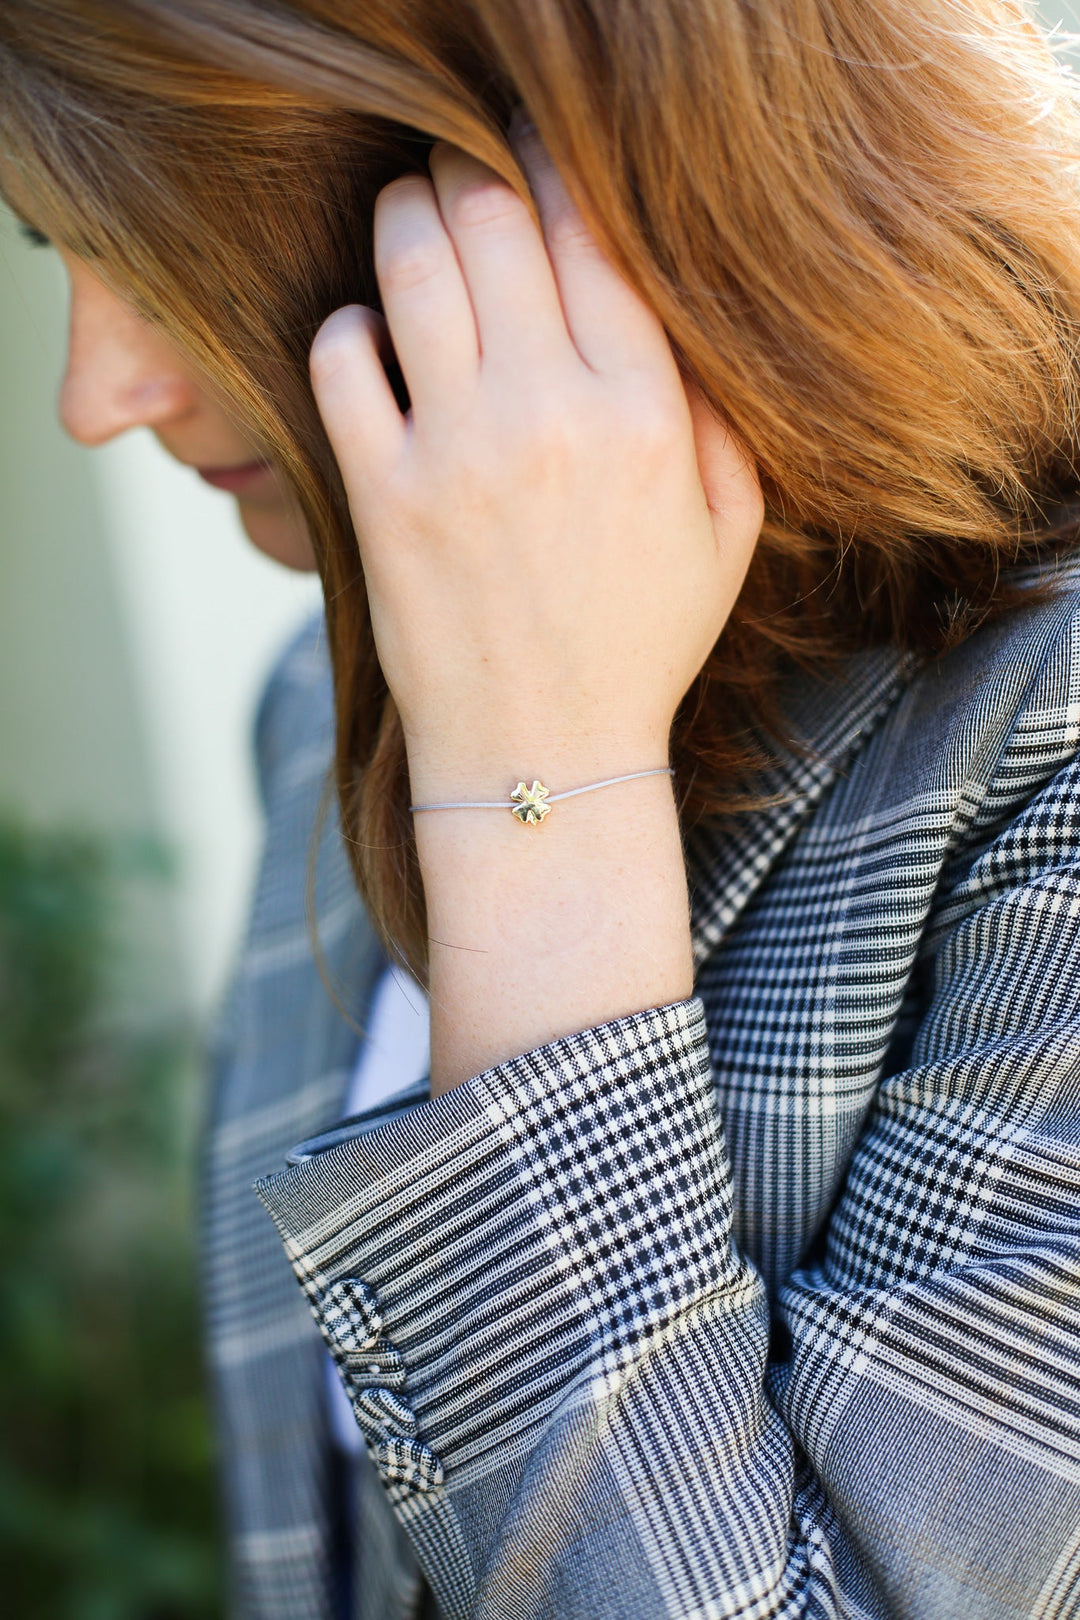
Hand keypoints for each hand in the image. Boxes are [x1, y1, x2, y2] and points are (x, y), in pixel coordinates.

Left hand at [309, 121, 763, 799]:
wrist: (544, 752)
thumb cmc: (636, 645)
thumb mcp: (726, 539)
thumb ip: (722, 421)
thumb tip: (679, 321)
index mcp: (649, 416)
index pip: (593, 234)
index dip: (557, 168)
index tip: (536, 155)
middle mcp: (552, 416)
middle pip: (497, 217)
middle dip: (471, 169)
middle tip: (461, 174)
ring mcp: (459, 452)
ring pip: (415, 261)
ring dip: (405, 216)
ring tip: (408, 217)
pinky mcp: (382, 494)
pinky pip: (343, 355)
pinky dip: (348, 325)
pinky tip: (370, 335)